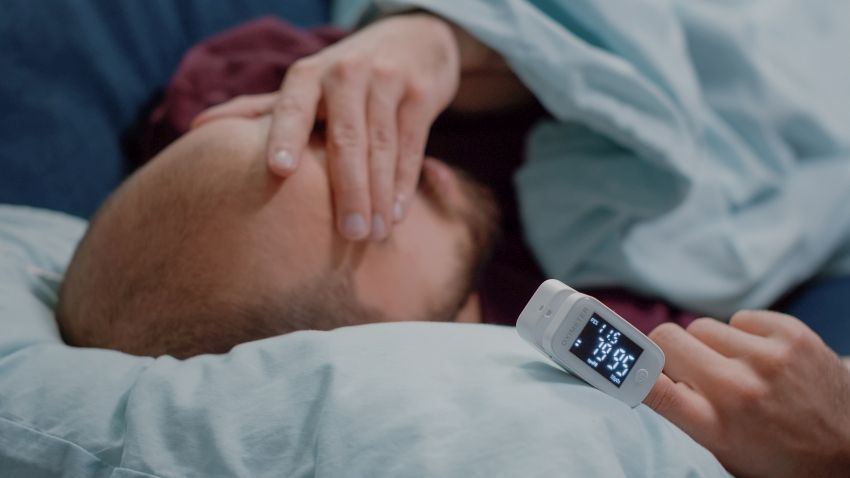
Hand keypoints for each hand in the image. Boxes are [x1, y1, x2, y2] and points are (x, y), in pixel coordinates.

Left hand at [193, 13, 461, 240]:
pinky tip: (396, 214)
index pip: (293, 107)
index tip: (277, 171)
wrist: (411, 37)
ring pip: (382, 146)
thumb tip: (196, 128)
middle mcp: (347, 73)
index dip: (285, 136)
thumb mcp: (306, 83)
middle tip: (348, 234)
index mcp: (309, 74)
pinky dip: (404, 183)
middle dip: (348, 189)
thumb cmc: (346, 74)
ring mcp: (387, 81)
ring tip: (374, 235)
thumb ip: (260, 109)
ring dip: (379, 195)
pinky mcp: (422, 95)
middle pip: (346, 138)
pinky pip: (411, 145)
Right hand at [644, 310, 849, 476]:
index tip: (611, 359)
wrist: (848, 453)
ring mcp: (768, 357)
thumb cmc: (775, 457)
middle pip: (668, 338)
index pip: (652, 385)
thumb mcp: (719, 448)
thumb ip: (681, 407)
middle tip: (691, 371)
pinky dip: (743, 335)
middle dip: (671, 352)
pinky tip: (760, 358)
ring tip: (735, 369)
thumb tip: (640, 367)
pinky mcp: (792, 334)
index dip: (626, 367)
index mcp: (715, 427)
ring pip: (702, 326)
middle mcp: (739, 389)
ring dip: (710, 345)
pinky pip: (739, 317)